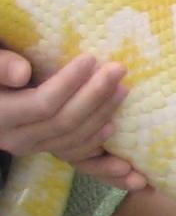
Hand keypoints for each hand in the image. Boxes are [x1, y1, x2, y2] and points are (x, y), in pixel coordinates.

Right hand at [0, 52, 143, 185]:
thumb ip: (0, 66)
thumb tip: (21, 73)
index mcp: (0, 115)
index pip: (42, 104)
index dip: (69, 83)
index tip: (91, 58)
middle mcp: (15, 138)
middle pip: (64, 122)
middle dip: (95, 95)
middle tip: (118, 69)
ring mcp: (33, 148)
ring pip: (74, 141)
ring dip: (102, 116)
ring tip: (123, 90)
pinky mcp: (47, 150)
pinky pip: (76, 158)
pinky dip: (101, 153)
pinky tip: (118, 137)